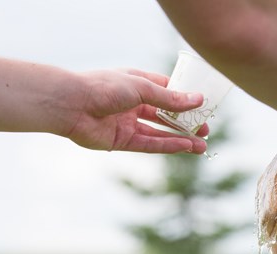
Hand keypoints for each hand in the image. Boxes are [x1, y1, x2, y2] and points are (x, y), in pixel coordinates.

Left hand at [62, 69, 209, 153]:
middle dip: (186, 123)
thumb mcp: (142, 88)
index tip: (203, 106)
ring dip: (182, 139)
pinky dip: (168, 145)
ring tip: (202, 145)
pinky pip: (150, 144)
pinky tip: (185, 147)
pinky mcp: (122, 141)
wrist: (71, 105)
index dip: (185, 98)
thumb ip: (170, 98)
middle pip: (166, 115)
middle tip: (206, 129)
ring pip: (161, 133)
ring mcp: (128, 123)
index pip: (167, 90)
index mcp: (137, 83)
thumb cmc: (103, 87)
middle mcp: (133, 103)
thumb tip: (198, 101)